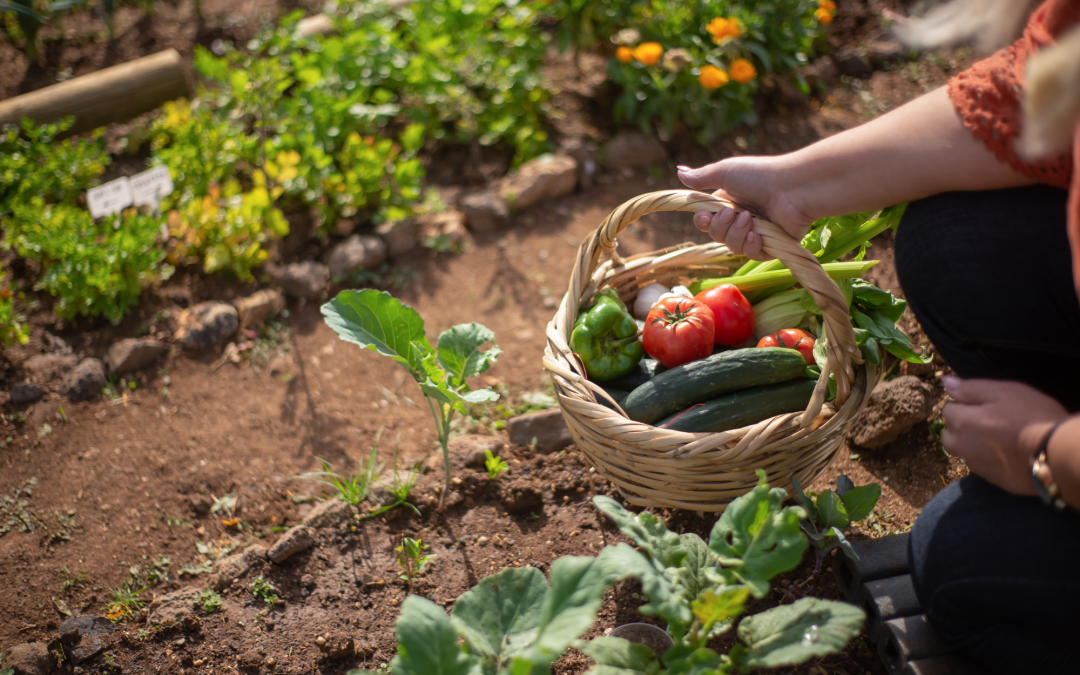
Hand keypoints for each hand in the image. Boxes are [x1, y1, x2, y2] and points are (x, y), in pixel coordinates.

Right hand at [677, 155, 813, 260]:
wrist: (793, 188)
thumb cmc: (760, 175)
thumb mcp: (725, 172)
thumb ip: (701, 177)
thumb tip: (679, 171)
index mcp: (729, 202)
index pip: (706, 220)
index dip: (702, 222)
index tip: (704, 217)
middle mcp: (741, 218)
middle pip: (716, 236)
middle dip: (720, 227)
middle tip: (733, 213)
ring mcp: (756, 233)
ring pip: (732, 246)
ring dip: (737, 234)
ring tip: (750, 219)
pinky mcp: (772, 245)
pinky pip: (752, 255)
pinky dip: (751, 246)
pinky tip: (757, 236)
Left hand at [941, 376, 1068, 495]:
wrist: (1056, 454)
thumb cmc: (1032, 416)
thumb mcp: (1003, 392)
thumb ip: (971, 388)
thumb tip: (945, 382)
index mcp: (963, 422)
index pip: (948, 410)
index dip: (964, 405)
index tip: (984, 405)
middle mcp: (963, 446)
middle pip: (949, 435)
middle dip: (960, 427)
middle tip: (987, 421)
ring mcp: (977, 466)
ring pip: (963, 452)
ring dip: (971, 444)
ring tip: (997, 437)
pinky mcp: (993, 480)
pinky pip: (981, 466)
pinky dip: (987, 459)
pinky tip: (1006, 453)